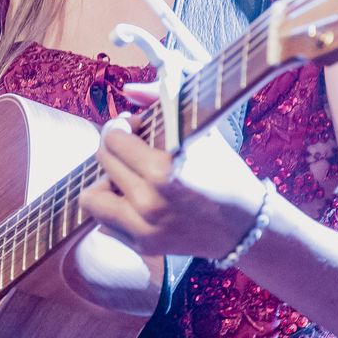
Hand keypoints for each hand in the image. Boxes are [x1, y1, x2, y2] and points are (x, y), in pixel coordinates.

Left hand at [78, 82, 265, 261]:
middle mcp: (149, 202)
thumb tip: (128, 90)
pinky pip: (104, 222)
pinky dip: (114, 207)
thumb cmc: (224, 172)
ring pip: (92, 197)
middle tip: (132, 147)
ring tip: (128, 176)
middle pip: (103, 161)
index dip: (121, 126)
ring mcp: (144, 229)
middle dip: (113, 148)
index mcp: (163, 170)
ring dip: (106, 181)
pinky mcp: (143, 246)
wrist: (246, 226)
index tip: (135, 126)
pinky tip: (135, 199)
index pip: (114, 138)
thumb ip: (163, 101)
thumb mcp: (200, 132)